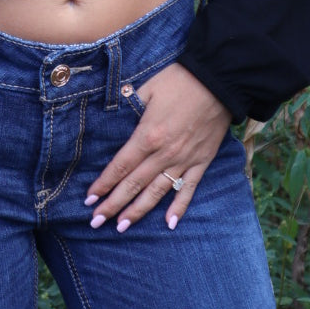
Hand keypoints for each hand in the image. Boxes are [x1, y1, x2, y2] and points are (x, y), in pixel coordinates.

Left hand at [84, 63, 230, 231]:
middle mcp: (164, 154)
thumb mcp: (147, 89)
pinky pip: (188, 190)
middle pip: (134, 184)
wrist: (220, 81)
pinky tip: (169, 224)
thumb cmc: (180, 81)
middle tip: (95, 222)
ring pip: (157, 192)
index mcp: (147, 136)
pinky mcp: (201, 162)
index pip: (120, 166)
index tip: (89, 199)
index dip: (103, 184)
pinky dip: (179, 208)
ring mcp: (184, 160)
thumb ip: (128, 106)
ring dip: (138, 211)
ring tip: (121, 227)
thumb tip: (111, 116)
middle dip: (113, 205)